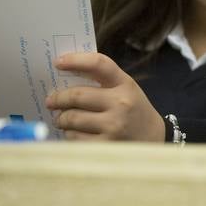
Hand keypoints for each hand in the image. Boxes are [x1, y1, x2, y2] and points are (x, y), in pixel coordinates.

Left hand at [46, 52, 165, 141]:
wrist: (154, 138)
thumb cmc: (133, 110)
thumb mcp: (126, 89)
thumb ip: (102, 82)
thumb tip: (63, 78)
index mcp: (125, 84)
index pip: (99, 64)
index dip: (76, 60)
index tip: (58, 61)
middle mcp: (121, 103)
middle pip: (77, 95)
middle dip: (58, 98)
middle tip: (51, 101)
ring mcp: (114, 125)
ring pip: (71, 118)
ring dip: (62, 119)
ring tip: (62, 120)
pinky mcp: (105, 145)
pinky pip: (74, 137)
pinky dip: (69, 134)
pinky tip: (74, 133)